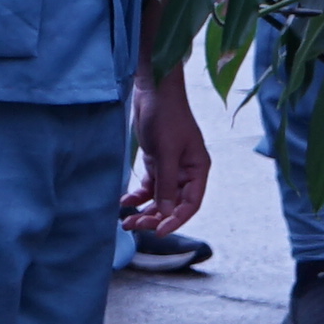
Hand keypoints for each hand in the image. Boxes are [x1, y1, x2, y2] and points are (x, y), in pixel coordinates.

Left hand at [133, 65, 210, 233]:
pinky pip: (149, 186)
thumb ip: (166, 183)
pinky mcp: (156, 162)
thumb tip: (166, 214)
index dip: (176, 220)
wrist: (153, 91)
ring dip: (145, 210)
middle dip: (155, 217)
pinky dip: (138, 195)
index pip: (190, 204)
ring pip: (160, 197)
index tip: (158, 232)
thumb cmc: (166, 117)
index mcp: (198, 170)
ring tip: (127, 221)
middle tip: (135, 225)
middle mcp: (186, 172)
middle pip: (174, 204)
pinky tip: (125, 201)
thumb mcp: (166, 152)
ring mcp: (171, 167)